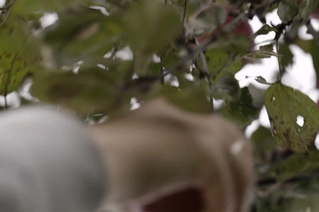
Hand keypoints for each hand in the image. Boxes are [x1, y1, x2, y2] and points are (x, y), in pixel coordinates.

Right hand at [89, 98, 253, 211]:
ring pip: (234, 163)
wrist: (77, 165)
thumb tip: (147, 197)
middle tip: (236, 200)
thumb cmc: (89, 173)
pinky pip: (220, 186)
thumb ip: (148, 177)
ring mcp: (193, 128)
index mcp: (162, 115)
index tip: (221, 182)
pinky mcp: (200, 150)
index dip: (221, 153)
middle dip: (241, 167)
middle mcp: (181, 115)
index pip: (205, 128)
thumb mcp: (123, 172)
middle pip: (231, 138)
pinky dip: (220, 207)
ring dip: (236, 193)